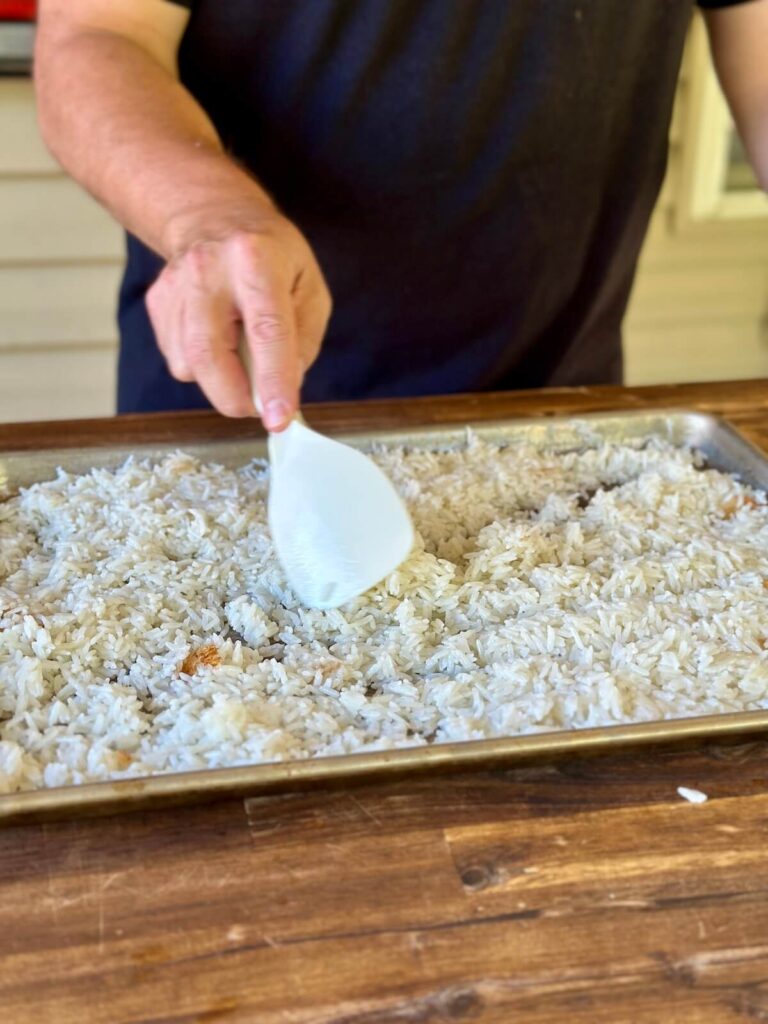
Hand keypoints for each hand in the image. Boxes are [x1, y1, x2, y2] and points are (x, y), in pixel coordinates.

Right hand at [146, 212, 331, 429]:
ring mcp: (175, 286)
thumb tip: (283, 390)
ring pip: (189, 365)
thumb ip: (303, 342)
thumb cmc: (272, 257)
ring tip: (240, 352)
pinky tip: (216, 337)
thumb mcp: (309, 288)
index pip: (266, 332)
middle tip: (259, 408)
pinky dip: (202, 366)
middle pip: (210, 356)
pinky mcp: (157, 302)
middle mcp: (208, 271)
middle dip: (236, 399)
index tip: (278, 419)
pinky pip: (177, 358)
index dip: (273, 382)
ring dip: (221, 380)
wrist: (213, 215)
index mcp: (256, 261)